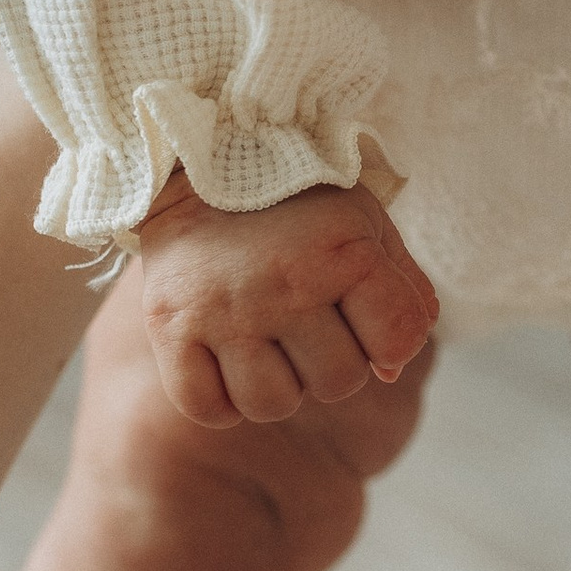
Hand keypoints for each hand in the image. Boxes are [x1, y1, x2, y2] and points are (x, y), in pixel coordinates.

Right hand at [137, 174, 438, 426]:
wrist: (200, 162)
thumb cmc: (295, 203)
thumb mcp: (366, 225)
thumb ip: (402, 292)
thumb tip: (391, 370)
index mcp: (345, 253)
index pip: (398, 342)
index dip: (387, 341)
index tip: (360, 317)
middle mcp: (285, 284)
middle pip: (336, 383)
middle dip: (329, 363)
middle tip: (304, 324)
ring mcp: (224, 309)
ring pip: (271, 404)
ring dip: (273, 385)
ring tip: (262, 341)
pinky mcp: (169, 326)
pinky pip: (207, 408)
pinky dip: (218, 399)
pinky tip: (223, 361)